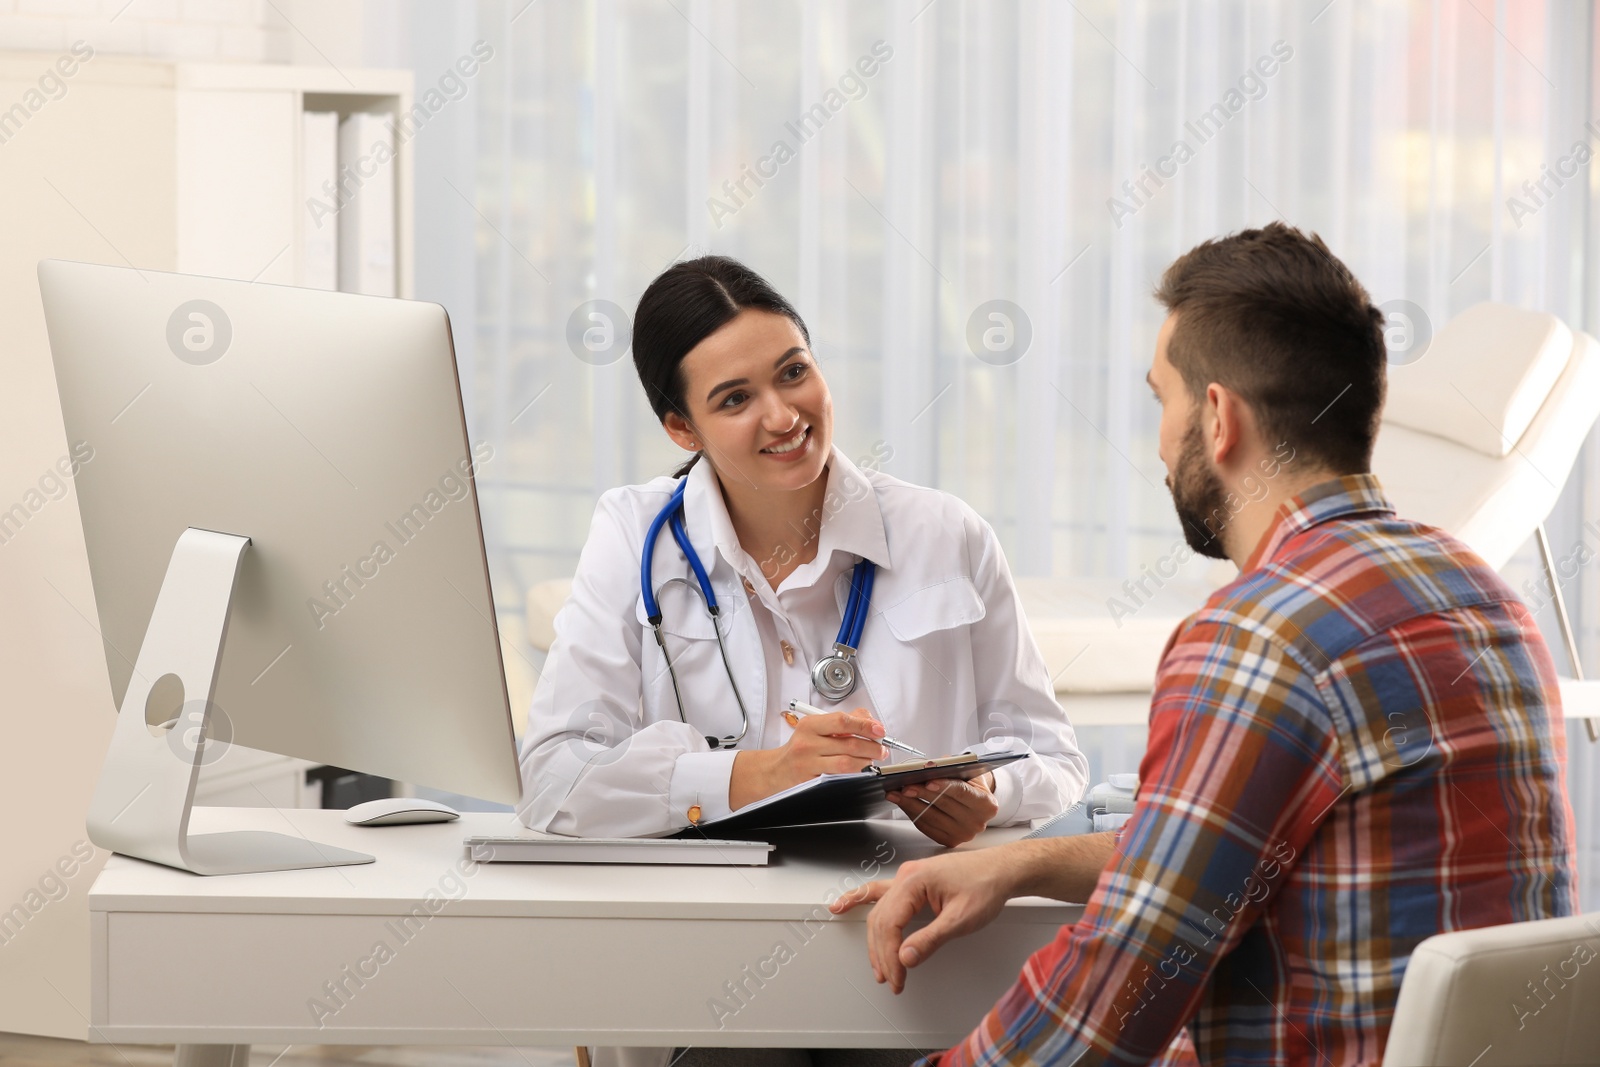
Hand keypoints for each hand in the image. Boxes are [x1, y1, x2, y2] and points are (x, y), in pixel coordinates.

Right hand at [729, 708, 886, 809]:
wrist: (776, 770)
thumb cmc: (800, 748)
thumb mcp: (816, 728)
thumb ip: (843, 722)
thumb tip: (870, 721)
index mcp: (810, 725)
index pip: (842, 721)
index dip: (865, 725)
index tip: (879, 730)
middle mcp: (808, 742)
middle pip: (848, 743)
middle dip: (872, 747)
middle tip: (882, 748)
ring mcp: (808, 763)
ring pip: (846, 762)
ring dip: (866, 761)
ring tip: (873, 759)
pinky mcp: (811, 780)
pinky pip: (839, 777)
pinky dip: (854, 773)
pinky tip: (860, 770)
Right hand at [829, 847, 1019, 992]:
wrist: (1002, 870)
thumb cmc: (986, 886)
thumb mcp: (961, 919)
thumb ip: (931, 940)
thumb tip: (905, 958)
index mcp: (914, 881)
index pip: (890, 924)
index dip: (890, 956)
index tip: (897, 978)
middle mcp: (906, 876)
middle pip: (881, 920)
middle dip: (882, 954)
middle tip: (892, 980)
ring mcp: (908, 878)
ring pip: (880, 911)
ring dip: (876, 940)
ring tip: (877, 966)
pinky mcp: (914, 882)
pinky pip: (881, 893)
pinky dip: (862, 901)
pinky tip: (845, 905)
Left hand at [886, 774, 998, 846]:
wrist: (977, 800)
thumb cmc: (970, 783)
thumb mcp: (967, 771)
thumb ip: (951, 768)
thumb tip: (927, 767)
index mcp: (986, 804)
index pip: (963, 793)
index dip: (945, 786)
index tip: (928, 781)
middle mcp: (977, 823)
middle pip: (944, 805)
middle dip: (921, 794)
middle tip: (904, 786)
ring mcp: (963, 835)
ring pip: (931, 818)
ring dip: (910, 804)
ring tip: (896, 793)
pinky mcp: (949, 841)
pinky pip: (926, 827)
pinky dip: (912, 814)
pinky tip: (903, 804)